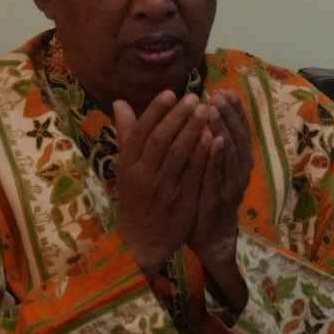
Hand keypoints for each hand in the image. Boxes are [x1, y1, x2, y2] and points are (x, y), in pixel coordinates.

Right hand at [112, 92, 215, 276]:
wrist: (144, 240)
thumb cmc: (136, 197)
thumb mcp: (125, 168)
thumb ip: (127, 135)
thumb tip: (120, 102)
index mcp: (128, 165)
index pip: (141, 133)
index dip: (155, 112)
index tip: (170, 92)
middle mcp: (144, 175)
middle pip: (161, 141)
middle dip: (178, 117)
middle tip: (195, 97)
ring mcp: (163, 189)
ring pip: (178, 155)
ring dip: (194, 131)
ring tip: (207, 111)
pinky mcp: (182, 201)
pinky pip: (194, 175)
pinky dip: (203, 156)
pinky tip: (214, 139)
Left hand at [190, 92, 254, 273]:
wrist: (209, 238)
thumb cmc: (205, 198)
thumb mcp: (207, 169)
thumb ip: (206, 144)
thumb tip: (200, 116)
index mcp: (236, 162)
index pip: (238, 131)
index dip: (233, 111)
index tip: (223, 90)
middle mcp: (239, 171)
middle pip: (239, 137)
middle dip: (230, 114)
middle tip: (219, 94)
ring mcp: (232, 185)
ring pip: (232, 153)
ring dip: (224, 129)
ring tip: (214, 110)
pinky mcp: (221, 199)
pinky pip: (221, 175)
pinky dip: (219, 157)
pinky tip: (214, 141)